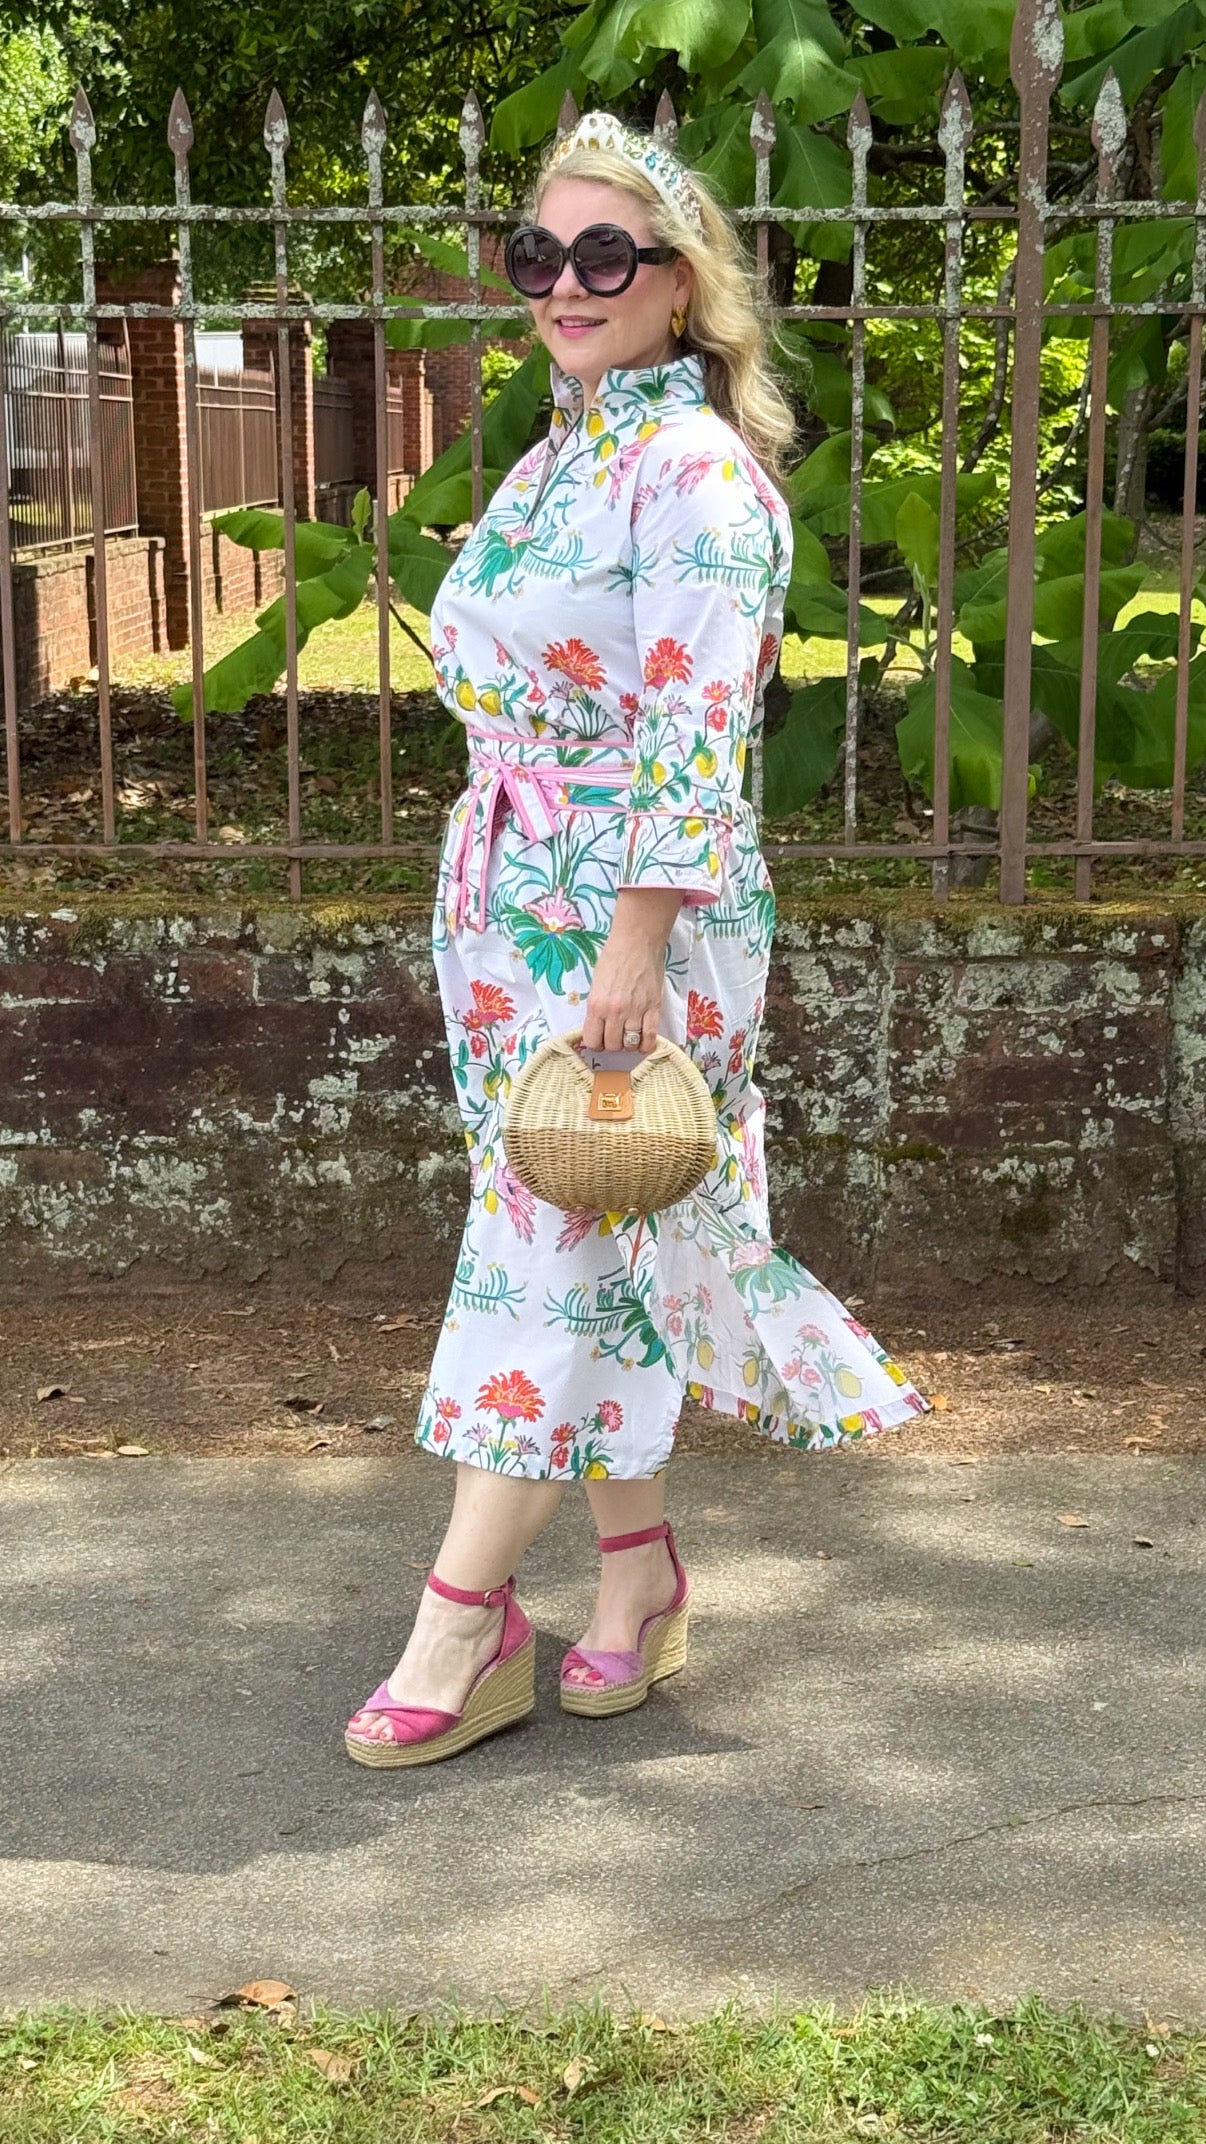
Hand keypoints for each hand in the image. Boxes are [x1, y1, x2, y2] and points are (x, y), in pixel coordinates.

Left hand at [582, 889, 682, 1053]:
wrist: (637, 942)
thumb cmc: (614, 958)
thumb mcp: (596, 984)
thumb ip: (597, 1007)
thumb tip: (598, 1027)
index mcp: (596, 1005)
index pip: (592, 1041)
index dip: (595, 1043)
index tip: (599, 1039)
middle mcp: (615, 1012)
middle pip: (612, 1046)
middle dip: (612, 1044)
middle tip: (615, 1036)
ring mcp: (636, 1011)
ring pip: (630, 1044)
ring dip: (628, 1044)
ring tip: (629, 1036)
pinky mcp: (654, 1008)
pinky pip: (650, 1037)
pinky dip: (646, 1045)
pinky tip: (643, 1042)